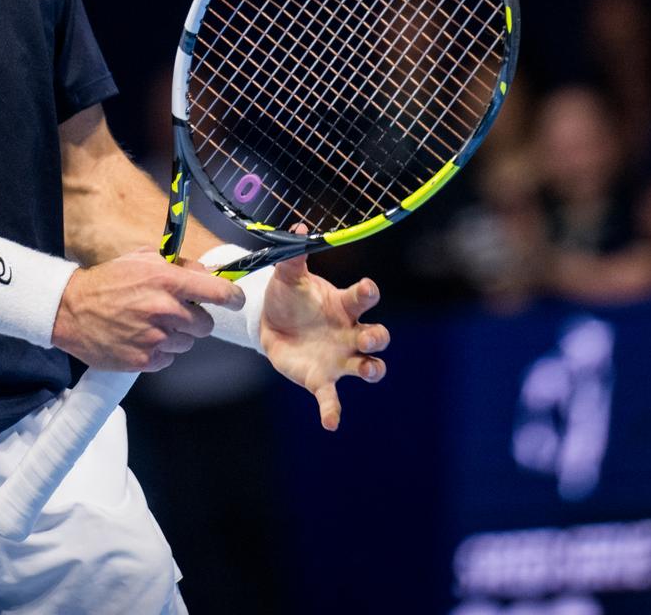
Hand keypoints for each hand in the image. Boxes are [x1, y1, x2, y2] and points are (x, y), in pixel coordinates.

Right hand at [52, 250, 241, 371]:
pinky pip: (168, 359)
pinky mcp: (144, 360)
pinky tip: (141, 338)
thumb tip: (208, 275)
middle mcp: (164, 310)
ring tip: (150, 324)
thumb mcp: (143, 259)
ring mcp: (155, 338)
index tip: (235, 300)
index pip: (217, 293)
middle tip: (174, 313)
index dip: (233, 298)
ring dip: (176, 336)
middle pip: (205, 325)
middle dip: (195, 319)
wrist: (71, 311)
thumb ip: (179, 265)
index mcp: (166, 281)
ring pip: (188, 344)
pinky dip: (160, 352)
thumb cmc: (108, 282)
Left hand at [258, 251, 389, 430]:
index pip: (364, 298)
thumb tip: (298, 228)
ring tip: (369, 370)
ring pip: (367, 366)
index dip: (368, 293)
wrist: (271, 322)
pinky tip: (331, 423)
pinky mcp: (322, 379)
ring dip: (372, 369)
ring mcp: (339, 358)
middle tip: (372, 335)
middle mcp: (349, 332)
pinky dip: (333, 410)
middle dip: (379, 336)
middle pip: (376, 335)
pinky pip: (332, 397)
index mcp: (344, 305)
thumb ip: (294, 256)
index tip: (366, 288)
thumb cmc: (289, 296)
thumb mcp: (288, 276)